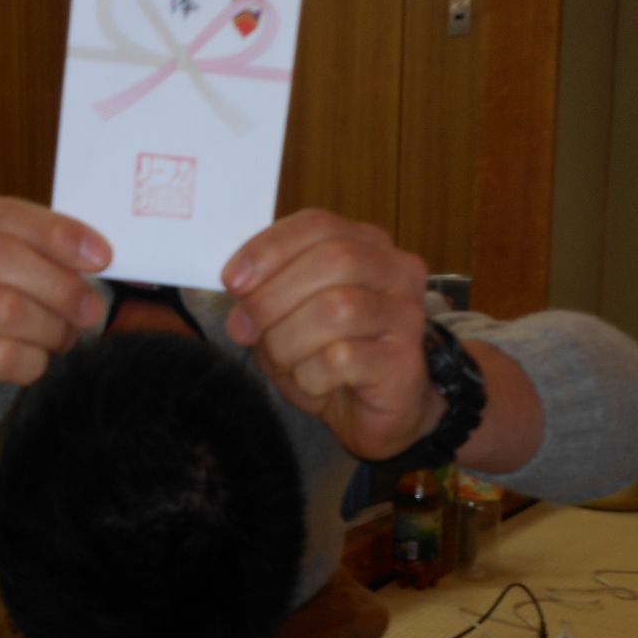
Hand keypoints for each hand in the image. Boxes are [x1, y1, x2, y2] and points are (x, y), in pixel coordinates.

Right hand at [0, 193, 110, 419]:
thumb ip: (30, 248)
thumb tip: (96, 256)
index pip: (6, 213)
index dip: (59, 234)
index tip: (101, 256)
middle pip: (0, 257)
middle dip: (59, 285)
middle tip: (90, 308)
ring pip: (4, 309)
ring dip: (49, 327)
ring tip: (61, 336)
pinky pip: (0, 356)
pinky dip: (32, 359)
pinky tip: (33, 358)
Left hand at [221, 209, 442, 461]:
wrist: (372, 412)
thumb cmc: (330, 359)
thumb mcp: (289, 317)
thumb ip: (267, 294)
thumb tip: (240, 294)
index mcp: (367, 246)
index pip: (318, 225)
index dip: (269, 249)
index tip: (232, 281)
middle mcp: (395, 272)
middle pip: (332, 260)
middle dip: (272, 297)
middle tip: (242, 329)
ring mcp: (405, 315)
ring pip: (337, 309)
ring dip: (288, 340)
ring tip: (281, 361)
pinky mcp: (403, 361)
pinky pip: (343, 358)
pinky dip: (311, 374)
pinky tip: (313, 382)